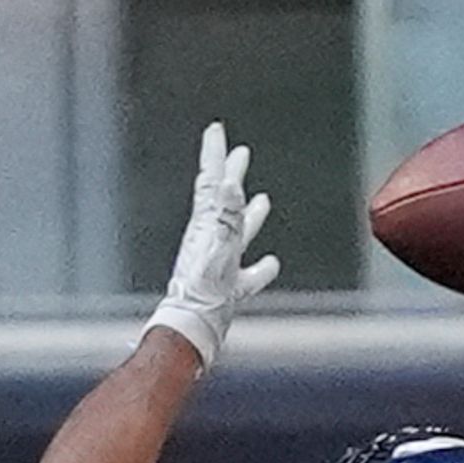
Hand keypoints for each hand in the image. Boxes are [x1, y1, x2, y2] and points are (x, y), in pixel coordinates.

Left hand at [145, 121, 279, 369]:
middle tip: (240, 152)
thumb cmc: (202, 294)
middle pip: (224, 201)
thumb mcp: (218, 249)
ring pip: (240, 233)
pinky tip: (272, 263)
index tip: (216, 129)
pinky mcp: (229, 290)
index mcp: (207, 227)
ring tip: (263, 199)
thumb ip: (225, 217)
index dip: (215, 155)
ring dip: (250, 215)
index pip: (212, 182)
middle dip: (232, 175)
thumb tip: (230, 182)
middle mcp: (212, 242)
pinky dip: (262, 267)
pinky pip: (250, 274)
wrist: (192, 333)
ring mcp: (221, 266)